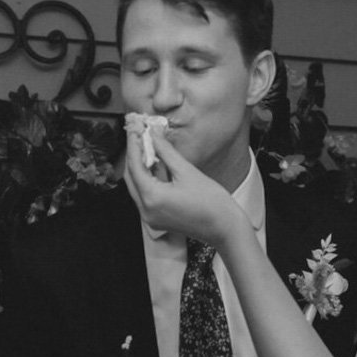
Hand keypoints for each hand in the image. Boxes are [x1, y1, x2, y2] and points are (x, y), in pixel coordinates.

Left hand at [123, 127, 248, 247]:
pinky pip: (145, 195)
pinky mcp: (156, 219)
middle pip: (131, 177)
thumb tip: (154, 134)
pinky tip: (155, 164)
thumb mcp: (187, 171)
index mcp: (152, 198)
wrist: (225, 228)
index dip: (134, 144)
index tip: (136, 128)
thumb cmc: (212, 203)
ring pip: (137, 186)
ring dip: (140, 166)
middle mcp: (146, 210)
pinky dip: (147, 179)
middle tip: (139, 134)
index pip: (135, 165)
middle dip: (134, 155)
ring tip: (147, 146)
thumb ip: (166, 151)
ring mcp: (150, 217)